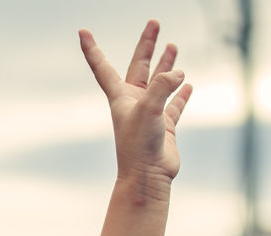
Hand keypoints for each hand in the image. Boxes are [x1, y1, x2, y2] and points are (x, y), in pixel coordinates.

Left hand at [80, 20, 190, 181]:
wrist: (147, 177)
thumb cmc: (139, 145)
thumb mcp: (149, 108)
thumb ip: (162, 86)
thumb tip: (180, 75)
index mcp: (120, 96)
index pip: (103, 66)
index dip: (92, 49)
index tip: (83, 32)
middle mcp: (134, 102)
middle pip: (139, 66)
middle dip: (147, 45)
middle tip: (154, 23)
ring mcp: (150, 113)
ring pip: (159, 82)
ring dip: (166, 66)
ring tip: (173, 47)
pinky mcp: (164, 126)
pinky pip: (174, 105)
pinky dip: (181, 95)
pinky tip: (187, 85)